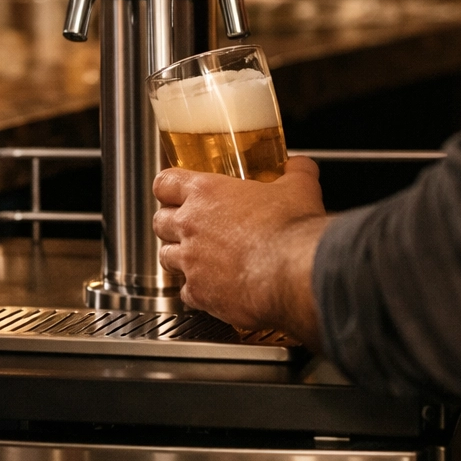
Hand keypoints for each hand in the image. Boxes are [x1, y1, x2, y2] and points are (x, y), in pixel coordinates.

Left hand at [153, 158, 330, 343]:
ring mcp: (191, 262)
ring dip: (178, 257)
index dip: (167, 187)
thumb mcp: (298, 188)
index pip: (165, 183)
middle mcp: (191, 226)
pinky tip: (212, 290)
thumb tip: (300, 166)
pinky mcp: (200, 293)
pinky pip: (185, 292)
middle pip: (160, 221)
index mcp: (206, 193)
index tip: (173, 192)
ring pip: (166, 257)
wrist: (294, 272)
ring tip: (197, 259)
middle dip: (170, 224)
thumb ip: (295, 172)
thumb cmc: (290, 229)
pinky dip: (196, 291)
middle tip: (187, 227)